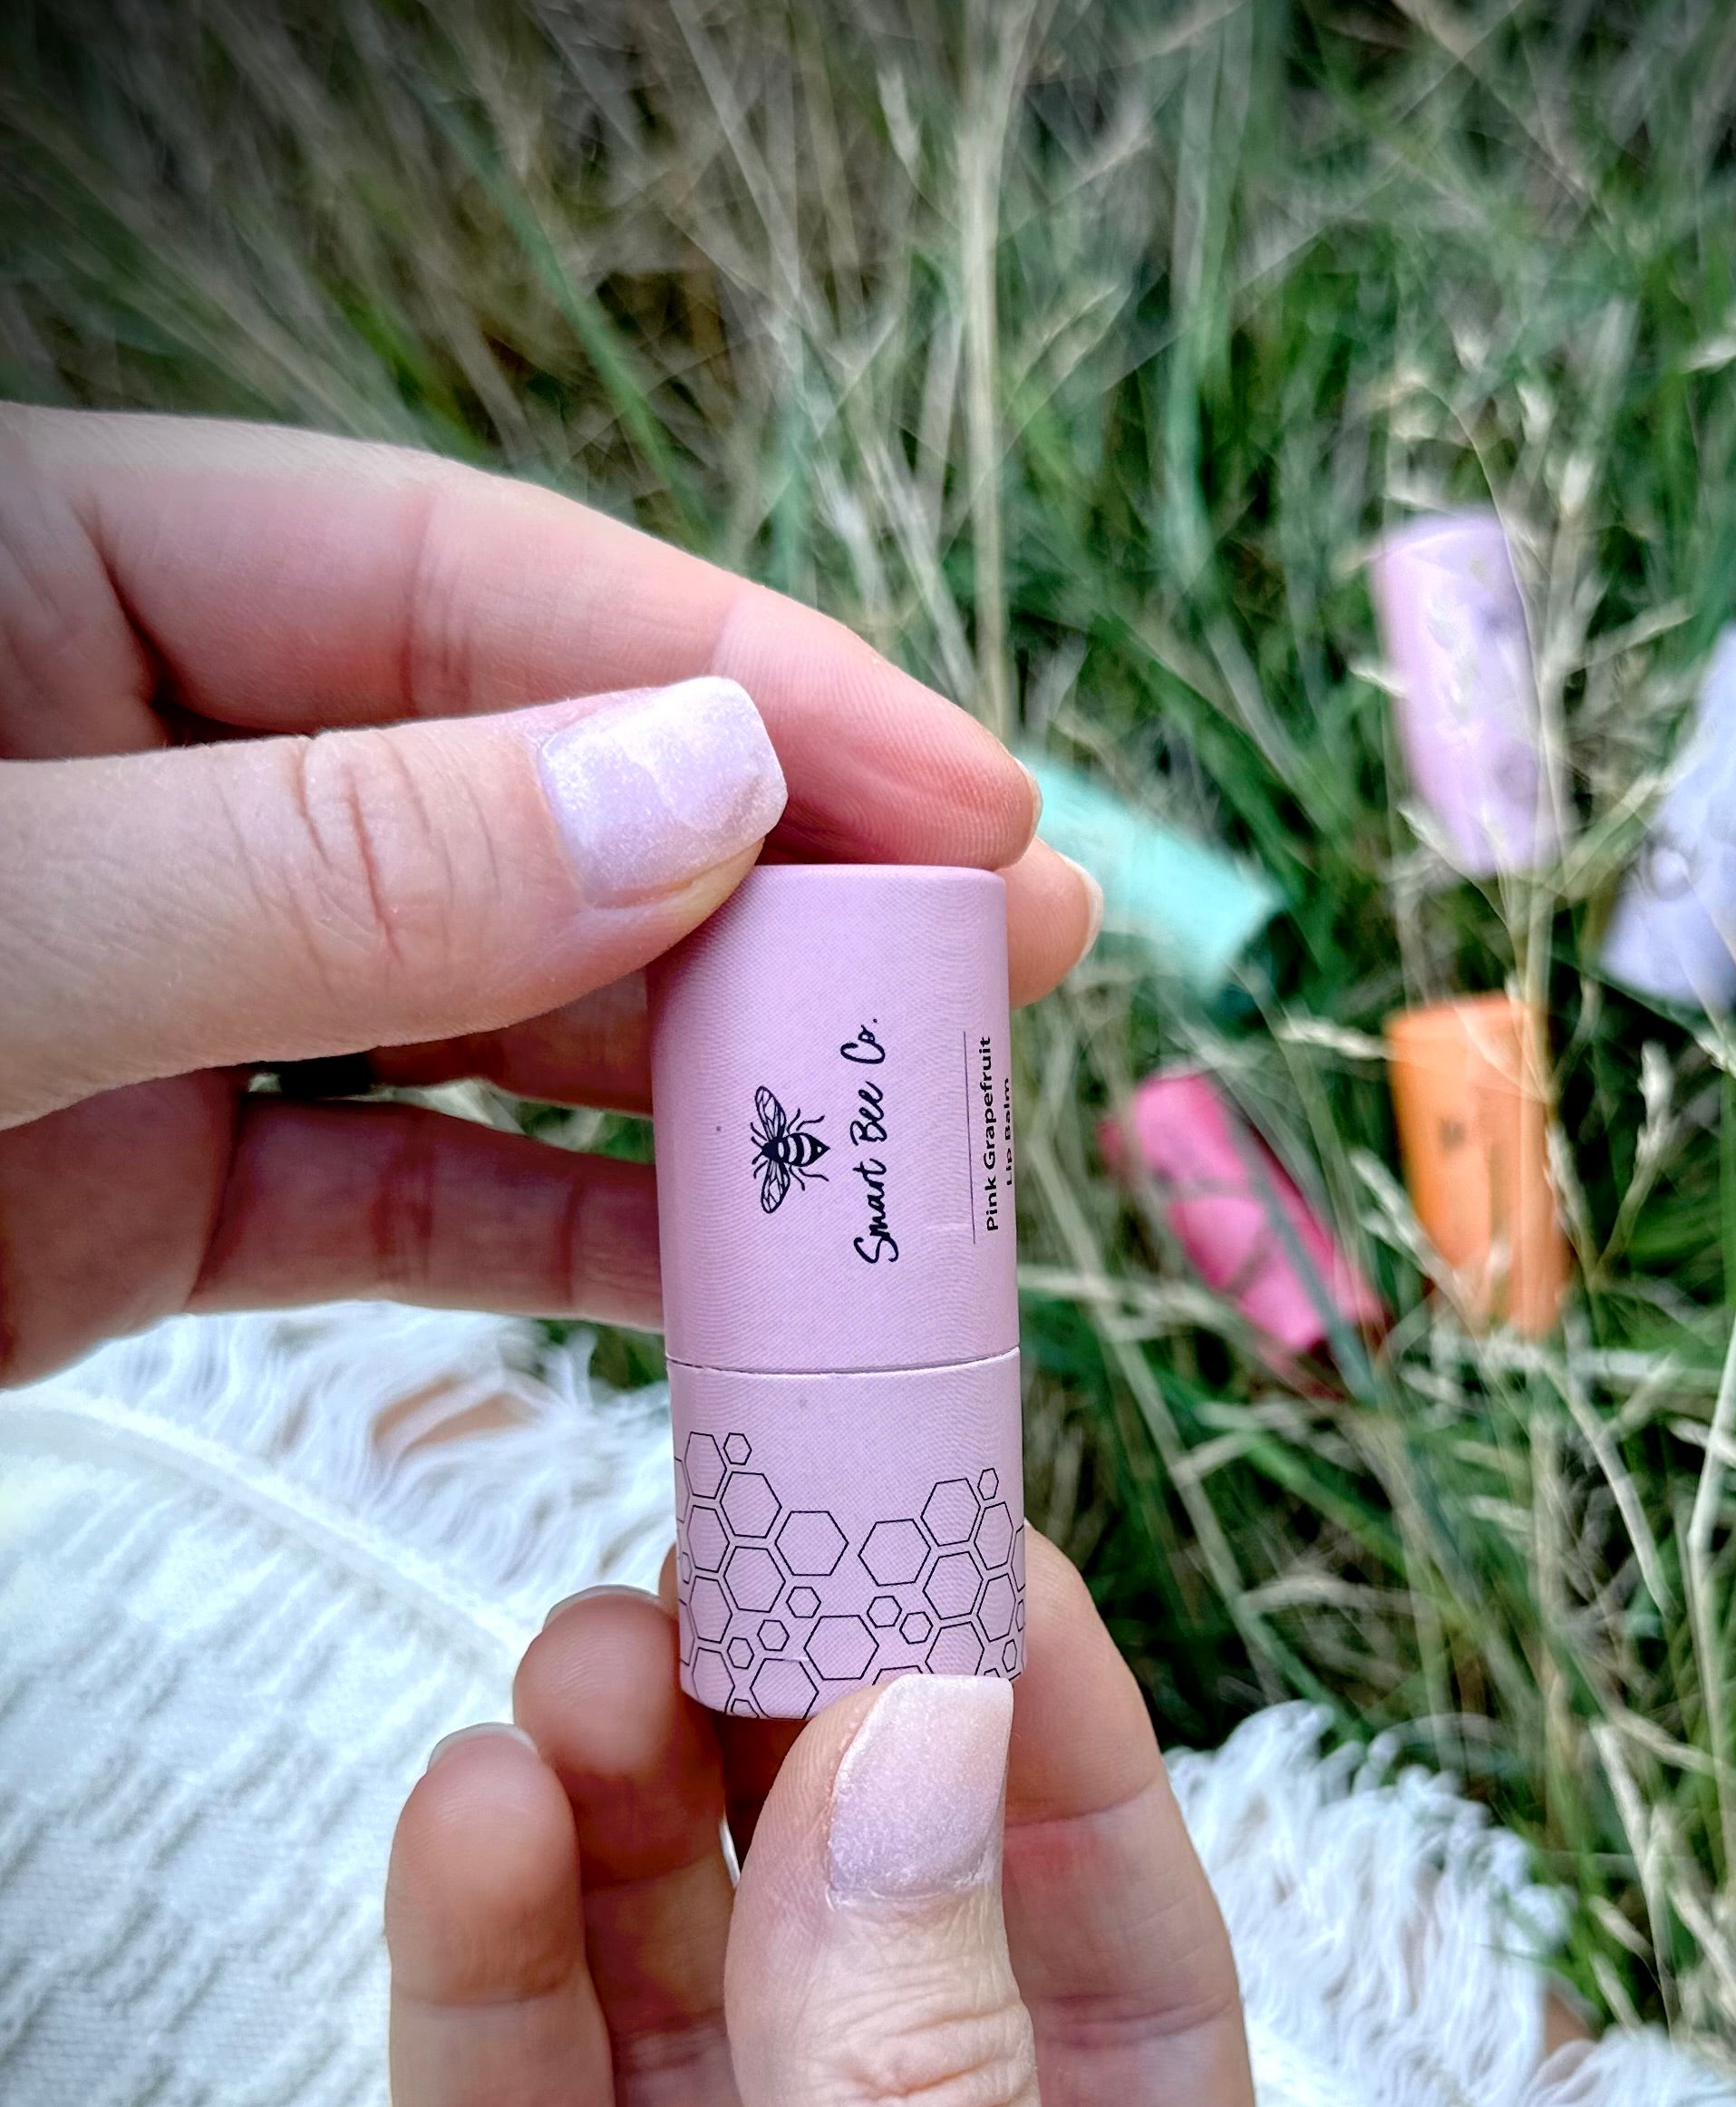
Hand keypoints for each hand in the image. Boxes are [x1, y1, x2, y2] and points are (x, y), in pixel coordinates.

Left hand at [0, 405, 1096, 1384]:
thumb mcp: (5, 915)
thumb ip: (336, 861)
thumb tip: (702, 794)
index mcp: (48, 582)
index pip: (458, 585)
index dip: (738, 679)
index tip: (964, 793)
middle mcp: (140, 775)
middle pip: (521, 798)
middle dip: (775, 879)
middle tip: (1016, 945)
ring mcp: (158, 992)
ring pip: (489, 1013)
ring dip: (707, 1076)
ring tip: (922, 1120)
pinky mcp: (144, 1201)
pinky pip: (397, 1202)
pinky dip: (564, 1248)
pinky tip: (733, 1278)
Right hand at [252, 1544, 1289, 2106]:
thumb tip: (919, 1767)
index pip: (1111, 1957)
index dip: (1045, 1735)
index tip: (973, 1542)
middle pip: (874, 1931)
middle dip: (817, 1729)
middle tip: (757, 1537)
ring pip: (670, 1982)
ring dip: (633, 1796)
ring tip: (602, 1649)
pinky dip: (478, 1942)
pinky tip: (478, 1804)